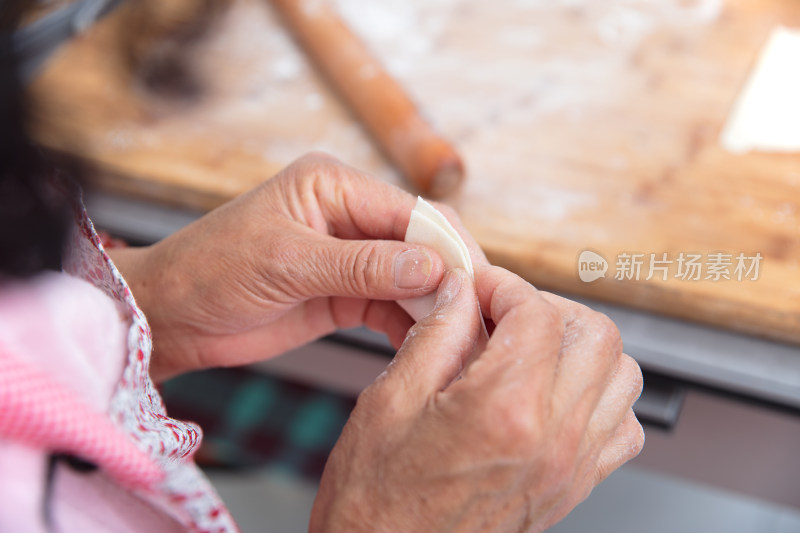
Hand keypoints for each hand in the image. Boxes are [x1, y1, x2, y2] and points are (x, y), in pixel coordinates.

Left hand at [109, 153, 484, 380]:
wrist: (171, 316)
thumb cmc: (211, 271)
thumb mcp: (287, 262)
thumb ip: (361, 266)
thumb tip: (433, 267)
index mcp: (333, 185)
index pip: (408, 210)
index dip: (446, 245)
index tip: (476, 282)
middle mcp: (347, 214)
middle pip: (418, 242)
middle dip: (448, 275)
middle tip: (477, 314)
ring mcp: (348, 255)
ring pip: (411, 276)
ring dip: (434, 304)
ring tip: (460, 335)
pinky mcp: (343, 293)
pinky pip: (390, 305)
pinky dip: (410, 324)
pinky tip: (426, 345)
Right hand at [311, 266, 643, 532]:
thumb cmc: (378, 498)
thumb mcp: (391, 399)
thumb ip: (436, 332)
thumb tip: (461, 290)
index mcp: (504, 410)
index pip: (538, 314)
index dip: (505, 286)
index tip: (480, 287)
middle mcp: (552, 440)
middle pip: (596, 336)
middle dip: (550, 309)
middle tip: (505, 313)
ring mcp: (570, 468)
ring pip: (622, 377)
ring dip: (581, 349)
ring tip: (532, 350)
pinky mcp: (573, 488)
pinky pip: (622, 427)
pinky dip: (600, 398)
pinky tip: (555, 395)